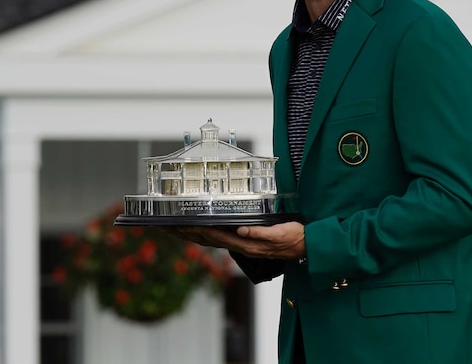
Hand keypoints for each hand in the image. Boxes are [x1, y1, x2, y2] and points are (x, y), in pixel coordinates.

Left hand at [161, 222, 305, 260]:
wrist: (306, 247)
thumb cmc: (294, 237)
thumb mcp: (280, 233)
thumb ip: (260, 233)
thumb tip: (241, 230)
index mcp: (247, 243)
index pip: (215, 236)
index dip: (196, 230)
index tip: (179, 224)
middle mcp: (241, 245)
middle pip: (207, 239)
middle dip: (185, 233)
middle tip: (165, 226)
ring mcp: (243, 245)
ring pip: (210, 240)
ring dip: (191, 235)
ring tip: (174, 228)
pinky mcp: (246, 242)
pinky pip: (219, 239)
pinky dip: (205, 235)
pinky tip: (198, 231)